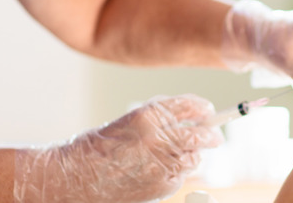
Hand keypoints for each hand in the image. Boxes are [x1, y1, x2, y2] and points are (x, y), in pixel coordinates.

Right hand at [13, 94, 223, 202]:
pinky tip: (161, 170)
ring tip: (175, 154)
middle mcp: (158, 138)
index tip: (209, 111)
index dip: (202, 108)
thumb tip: (189, 116)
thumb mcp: (130, 120)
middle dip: (211, 135)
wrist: (78, 176)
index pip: (188, 107)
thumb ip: (159, 117)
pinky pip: (181, 176)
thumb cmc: (98, 147)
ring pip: (193, 157)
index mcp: (148, 116)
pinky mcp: (162, 185)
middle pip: (200, 135)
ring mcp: (162, 163)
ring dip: (191, 155)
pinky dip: (178, 172)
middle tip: (214, 136)